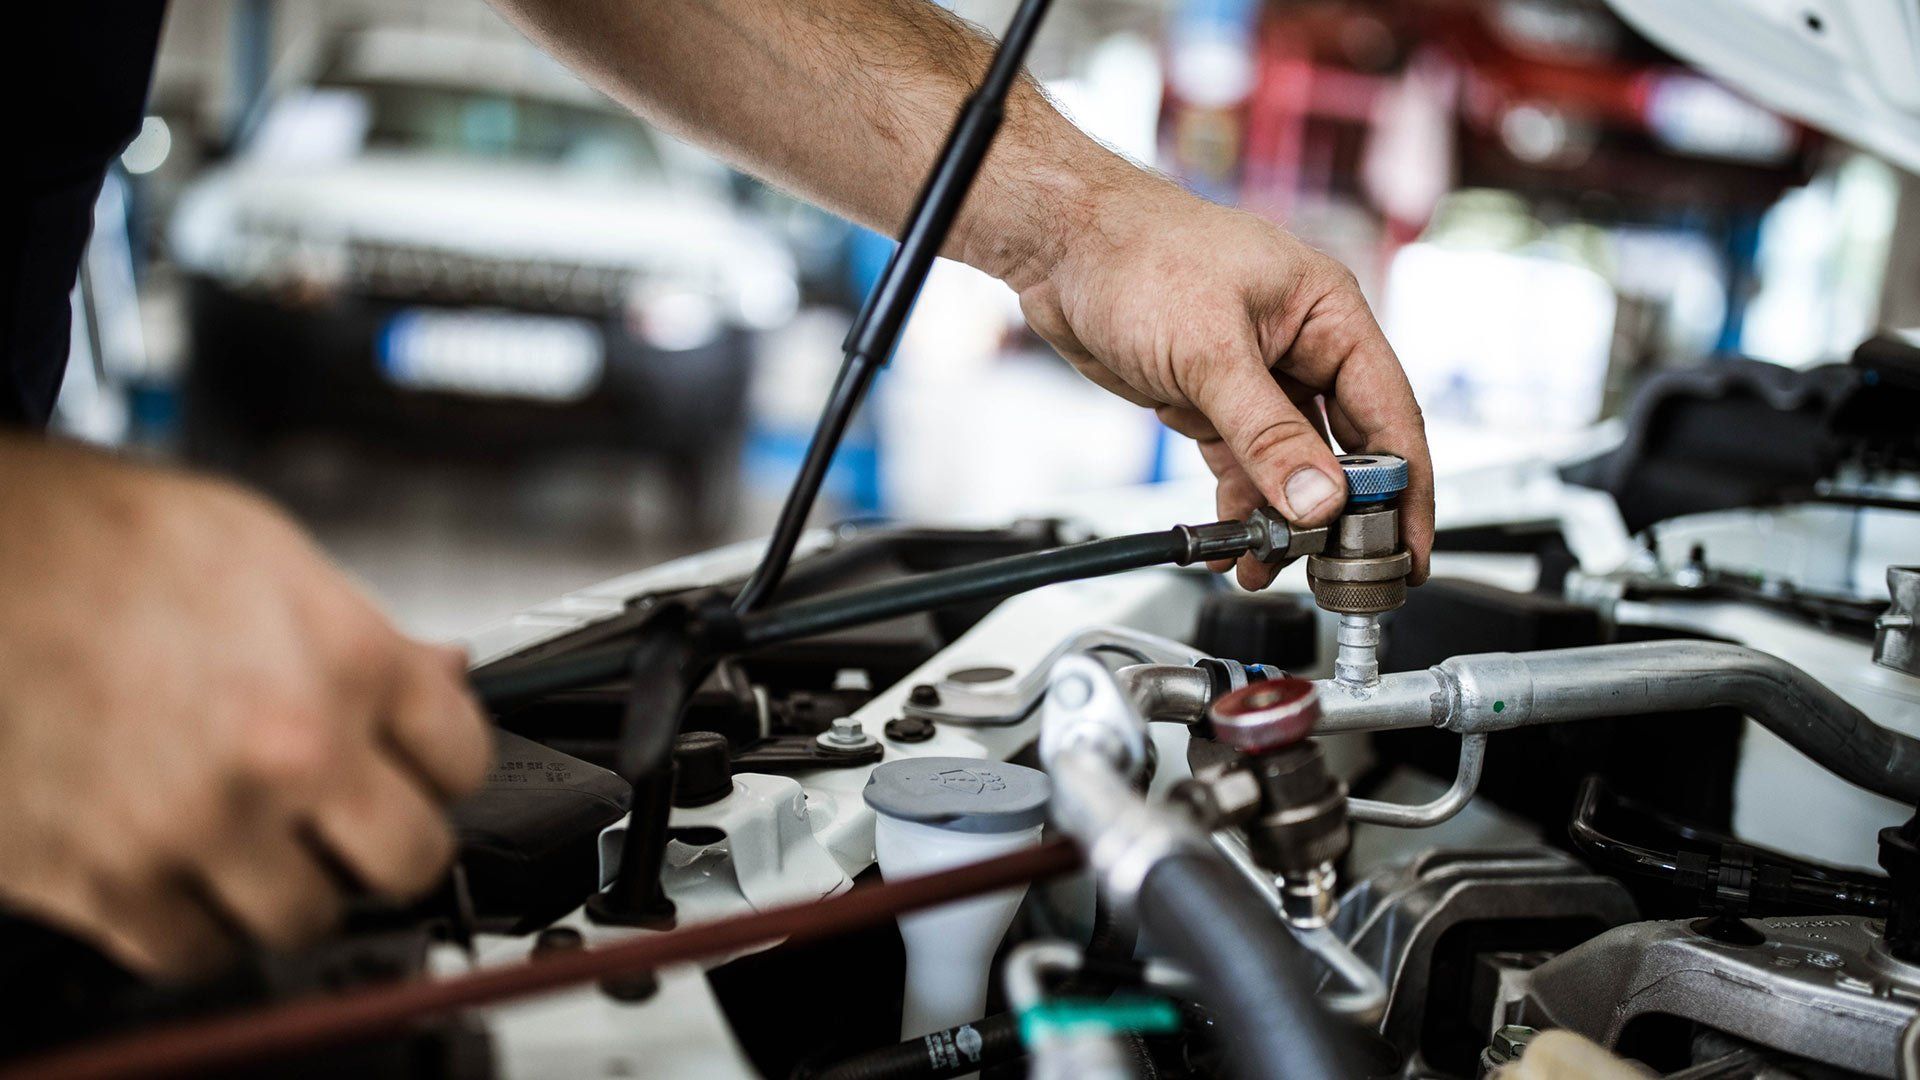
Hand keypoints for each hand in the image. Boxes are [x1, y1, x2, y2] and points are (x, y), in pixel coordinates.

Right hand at [0, 438, 490, 976]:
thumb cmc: (104, 542)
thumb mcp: (269, 554)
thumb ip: (367, 634)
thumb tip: (444, 674)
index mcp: (348, 660)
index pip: (465, 760)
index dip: (439, 763)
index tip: (413, 767)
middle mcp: (290, 750)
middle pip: (410, 859)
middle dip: (386, 841)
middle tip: (349, 822)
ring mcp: (203, 825)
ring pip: (308, 918)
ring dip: (289, 887)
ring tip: (252, 839)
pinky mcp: (109, 882)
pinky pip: (197, 952)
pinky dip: (195, 923)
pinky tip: (179, 866)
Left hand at [1012, 170, 1432, 589]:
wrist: (1060, 247)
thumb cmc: (1138, 255)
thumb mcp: (1210, 351)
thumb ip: (1266, 433)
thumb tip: (1317, 499)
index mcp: (1329, 315)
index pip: (1388, 414)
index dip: (1404, 488)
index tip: (1408, 550)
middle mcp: (1303, 345)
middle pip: (1344, 448)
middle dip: (1340, 516)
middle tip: (1338, 574)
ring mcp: (1257, 376)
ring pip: (1289, 465)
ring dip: (1281, 520)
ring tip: (1267, 566)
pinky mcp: (1212, 399)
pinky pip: (1242, 465)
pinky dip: (1238, 505)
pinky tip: (1231, 542)